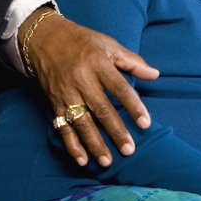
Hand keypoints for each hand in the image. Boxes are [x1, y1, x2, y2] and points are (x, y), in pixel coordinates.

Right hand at [25, 12, 158, 166]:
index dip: (133, 106)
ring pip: (82, 122)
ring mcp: (66, 93)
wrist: (45, 39)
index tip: (145, 123)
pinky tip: (82, 160)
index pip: (119, 88)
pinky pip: (63, 127)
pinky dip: (71, 145)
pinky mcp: (54, 103)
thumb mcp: (108, 44)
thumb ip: (132, 61)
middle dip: (116, 131)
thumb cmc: (82, 41)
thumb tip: (155, 74)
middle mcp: (81, 80)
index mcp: (98, 64)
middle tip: (129, 149)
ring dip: (94, 144)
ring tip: (107, 161)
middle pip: (101, 109)